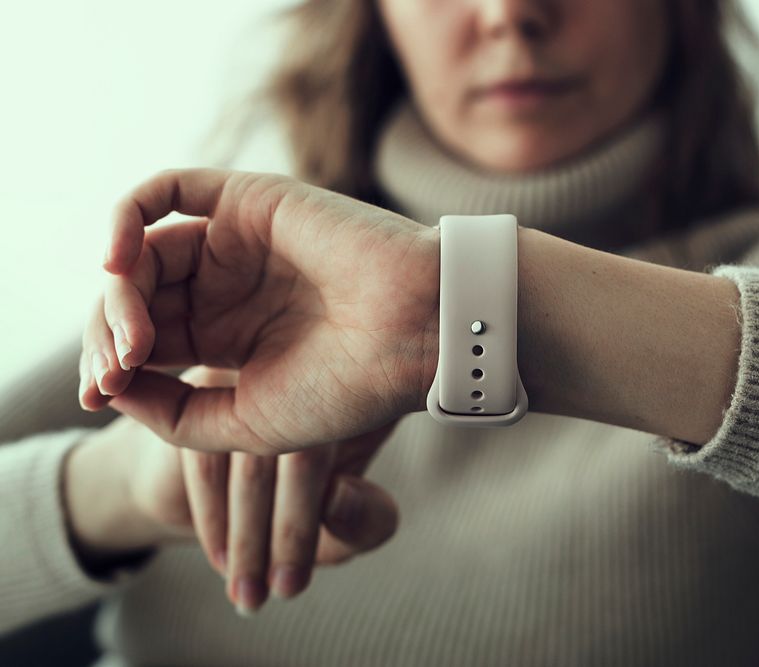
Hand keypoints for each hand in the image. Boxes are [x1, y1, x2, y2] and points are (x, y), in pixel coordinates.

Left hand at [79, 168, 439, 454]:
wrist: (418, 337)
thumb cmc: (346, 388)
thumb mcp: (243, 424)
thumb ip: (170, 412)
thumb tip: (108, 385)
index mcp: (230, 339)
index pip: (142, 341)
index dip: (108, 366)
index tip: (97, 398)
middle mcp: (227, 287)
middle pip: (135, 297)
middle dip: (106, 334)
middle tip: (111, 373)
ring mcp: (236, 242)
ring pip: (142, 251)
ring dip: (118, 293)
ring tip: (131, 337)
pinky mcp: (248, 199)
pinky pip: (164, 192)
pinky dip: (126, 218)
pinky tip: (115, 261)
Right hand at [86, 365, 399, 612]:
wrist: (211, 494)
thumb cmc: (297, 508)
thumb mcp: (342, 530)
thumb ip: (364, 523)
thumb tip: (337, 498)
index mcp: (365, 403)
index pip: (351, 454)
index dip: (313, 526)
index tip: (291, 587)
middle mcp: (317, 376)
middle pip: (303, 456)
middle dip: (283, 537)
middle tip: (268, 597)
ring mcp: (259, 376)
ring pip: (253, 461)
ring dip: (246, 536)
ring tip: (245, 591)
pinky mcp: (204, 385)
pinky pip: (206, 454)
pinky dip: (215, 514)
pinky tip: (221, 557)